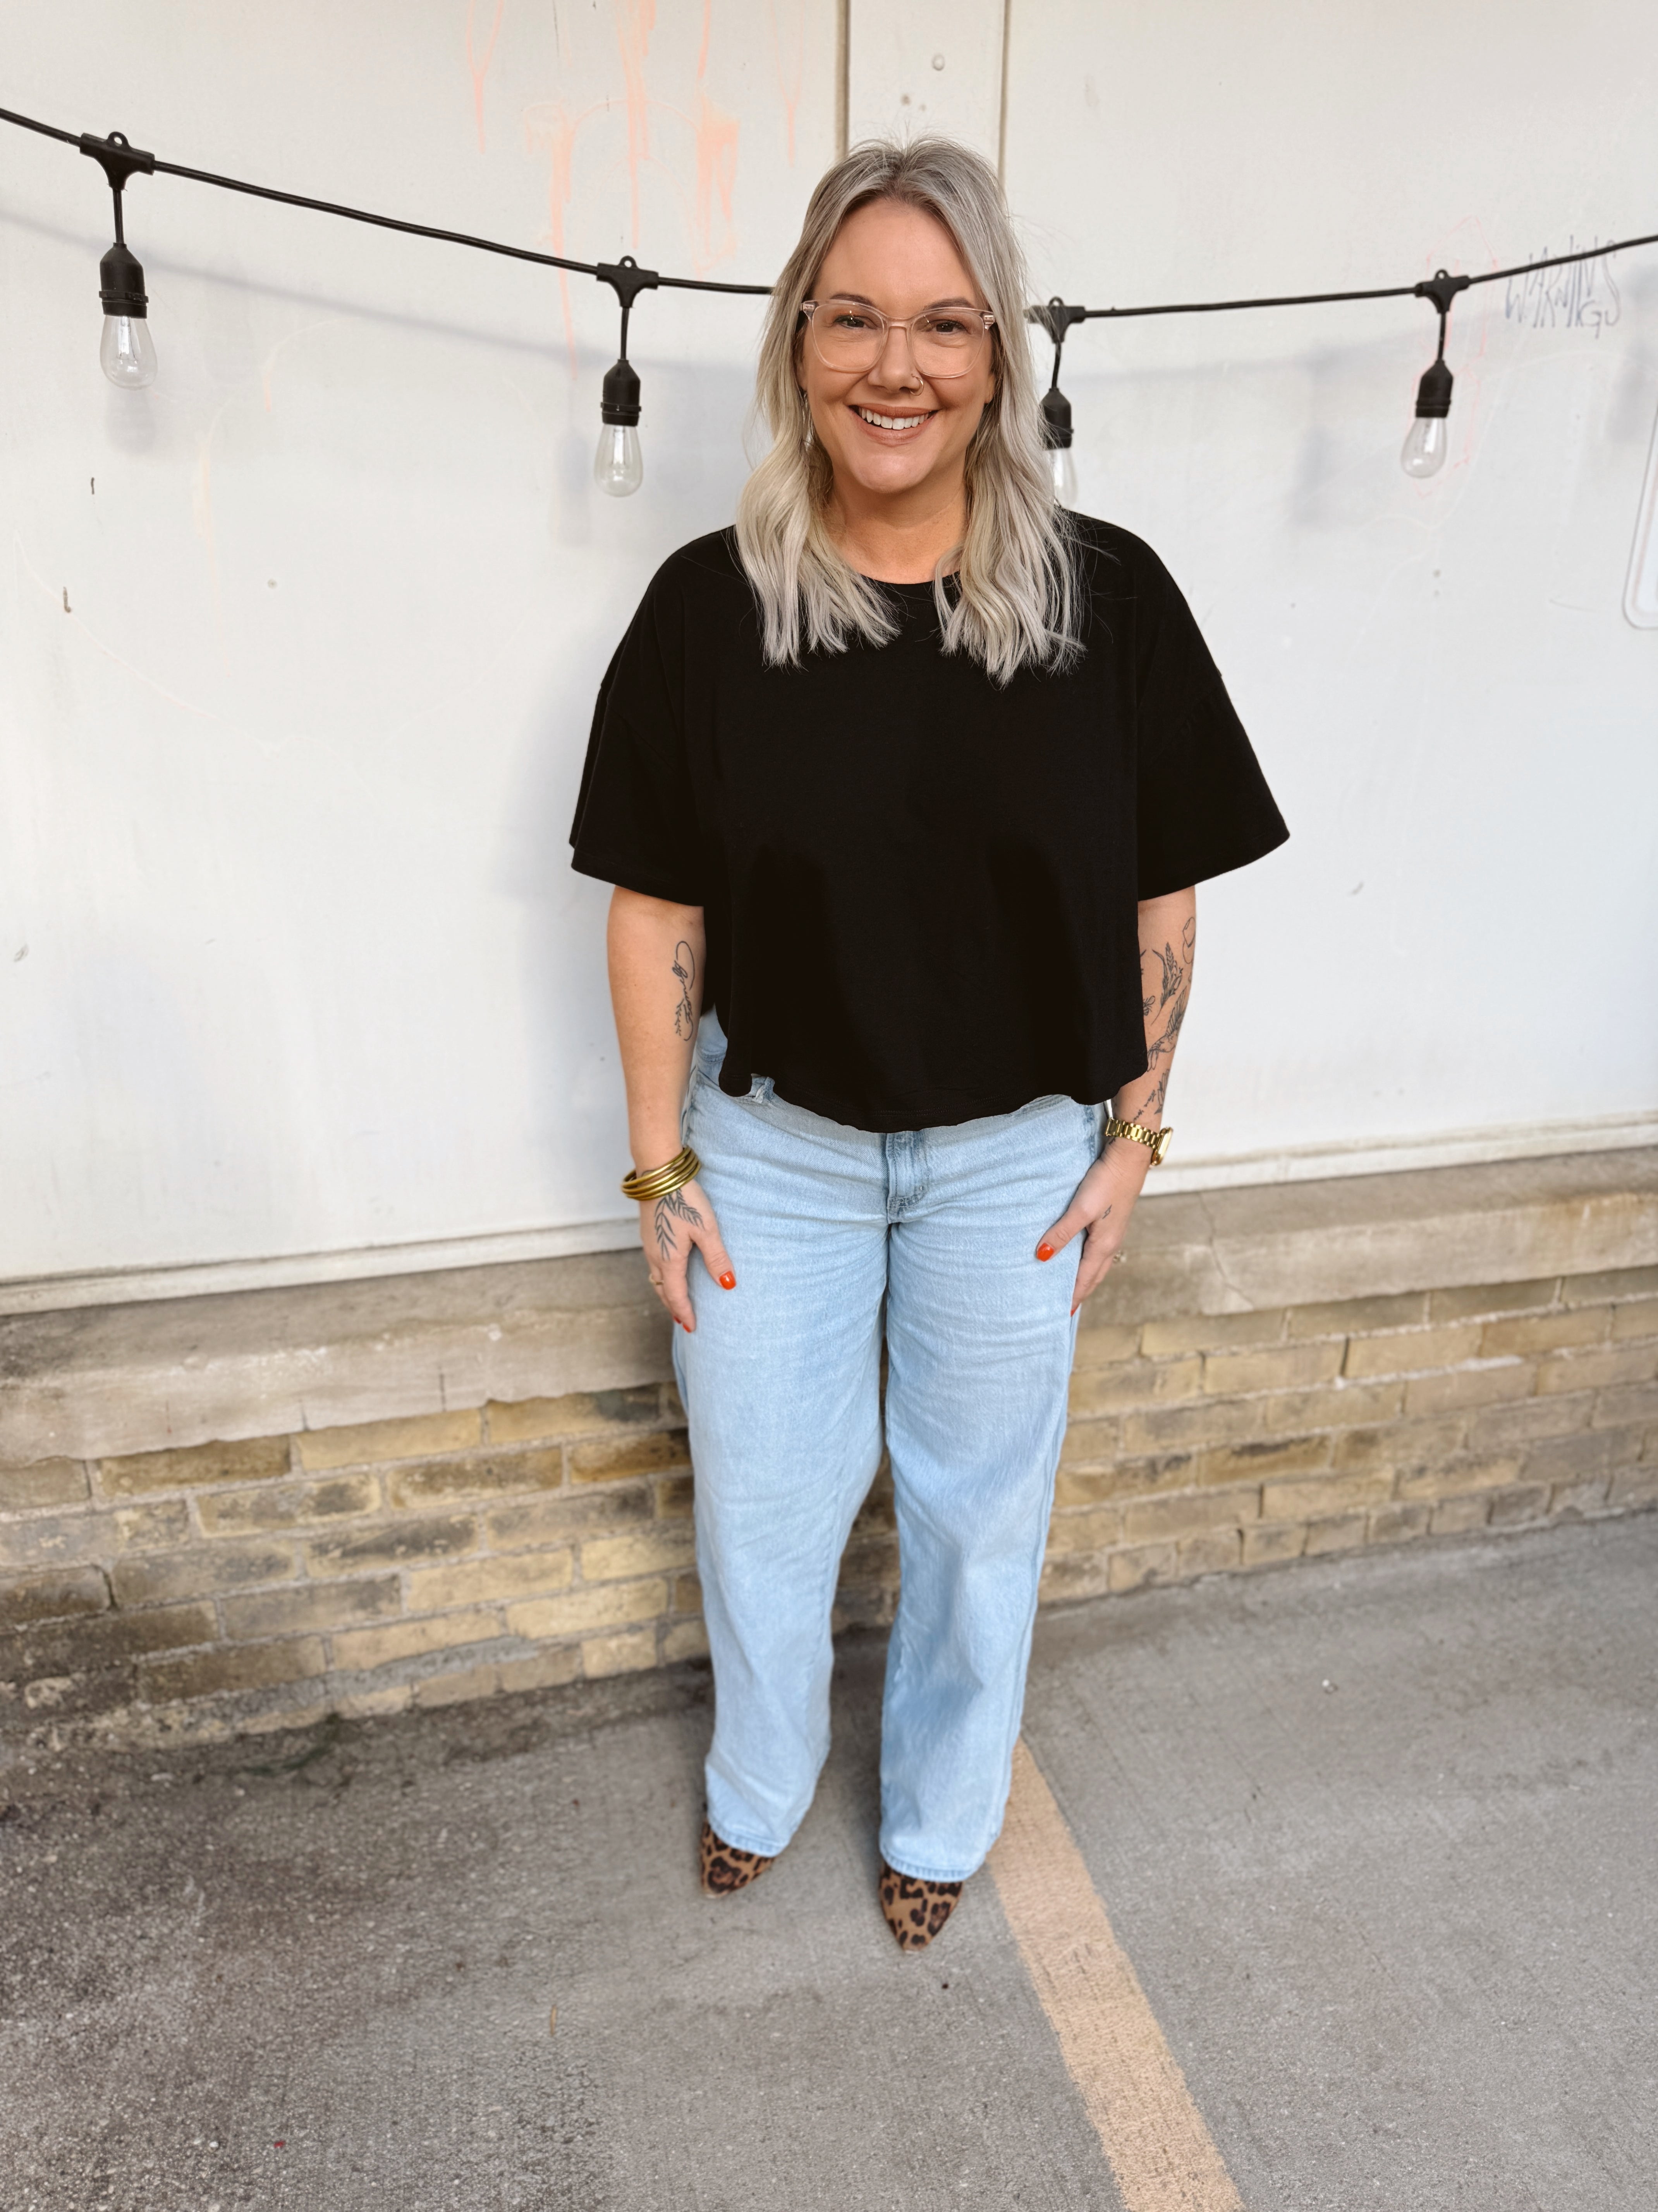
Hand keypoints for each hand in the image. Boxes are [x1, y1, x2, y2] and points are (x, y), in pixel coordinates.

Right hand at [639, 1178, 734, 1330]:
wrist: (658, 1173)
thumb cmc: (684, 1199)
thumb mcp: (707, 1229)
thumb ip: (716, 1257)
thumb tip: (728, 1284)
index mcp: (669, 1260)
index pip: (676, 1295)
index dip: (685, 1313)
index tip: (692, 1328)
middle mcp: (655, 1256)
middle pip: (662, 1290)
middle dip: (673, 1307)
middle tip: (684, 1321)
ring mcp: (649, 1244)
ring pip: (656, 1278)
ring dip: (666, 1293)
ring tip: (676, 1302)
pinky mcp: (648, 1233)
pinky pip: (653, 1265)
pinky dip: (661, 1277)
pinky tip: (670, 1272)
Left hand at [1036, 1141, 1151, 1314]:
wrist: (1129, 1157)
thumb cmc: (1106, 1182)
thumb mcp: (1080, 1209)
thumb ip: (1061, 1233)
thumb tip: (1043, 1256)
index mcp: (1104, 1246)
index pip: (1084, 1280)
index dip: (1073, 1298)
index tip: (1061, 1315)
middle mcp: (1111, 1244)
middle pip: (1093, 1277)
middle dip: (1080, 1293)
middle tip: (1064, 1307)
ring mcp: (1113, 1233)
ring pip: (1096, 1264)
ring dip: (1084, 1278)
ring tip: (1070, 1287)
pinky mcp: (1111, 1221)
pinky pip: (1098, 1251)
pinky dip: (1087, 1261)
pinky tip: (1078, 1256)